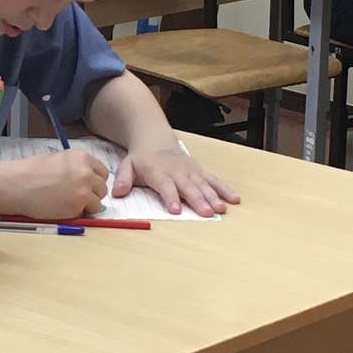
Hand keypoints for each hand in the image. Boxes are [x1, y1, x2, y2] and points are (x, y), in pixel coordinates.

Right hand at [0, 149, 113, 219]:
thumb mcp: (59, 159)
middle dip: (92, 193)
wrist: (19, 185)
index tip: (86, 185)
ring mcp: (84, 191)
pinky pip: (85, 212)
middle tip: (77, 196)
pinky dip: (77, 213)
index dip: (94, 180)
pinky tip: (62, 208)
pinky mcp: (78, 207)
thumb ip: (76, 167)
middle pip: (102, 188)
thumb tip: (86, 178)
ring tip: (69, 203)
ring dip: (87, 204)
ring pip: (97, 202)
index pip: (102, 172)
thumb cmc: (32, 170)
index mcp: (83, 158)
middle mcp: (87, 173)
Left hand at [113, 145, 236, 215]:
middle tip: (207, 213)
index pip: (165, 186)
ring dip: (214, 196)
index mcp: (158, 172)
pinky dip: (224, 188)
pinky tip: (235, 199)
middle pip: (189, 187)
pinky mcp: (200, 171)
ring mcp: (191, 171)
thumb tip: (117, 192)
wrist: (155, 139)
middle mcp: (177, 172)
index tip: (175, 210)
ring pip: (204, 184)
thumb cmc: (141, 159)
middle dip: (198, 200)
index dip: (170, 197)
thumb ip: (123, 179)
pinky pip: (214, 180)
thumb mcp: (127, 166)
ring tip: (222, 208)